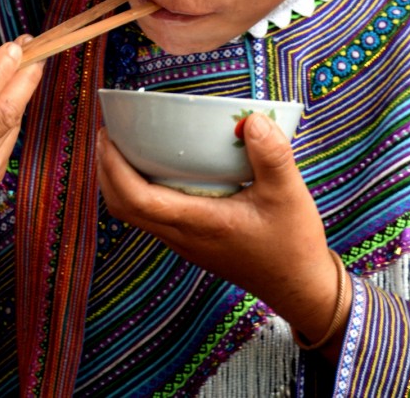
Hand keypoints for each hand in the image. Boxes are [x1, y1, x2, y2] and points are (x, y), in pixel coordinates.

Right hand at [0, 41, 41, 296]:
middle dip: (24, 76)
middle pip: (2, 113)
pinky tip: (5, 97)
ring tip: (25, 65)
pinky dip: (11, 111)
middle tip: (32, 49)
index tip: (14, 46)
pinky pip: (9, 136)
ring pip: (11, 123)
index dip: (0, 70)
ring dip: (23, 90)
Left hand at [97, 112, 350, 358]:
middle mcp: (183, 235)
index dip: (113, 167)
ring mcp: (186, 242)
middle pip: (123, 206)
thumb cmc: (293, 245)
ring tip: (123, 147)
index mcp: (197, 223)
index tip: (107, 134)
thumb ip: (272, 156)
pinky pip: (152, 216)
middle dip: (107, 170)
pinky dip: (140, 191)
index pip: (136, 199)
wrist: (302, 290)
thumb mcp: (289, 194)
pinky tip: (157, 169)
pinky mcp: (194, 242)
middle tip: (108, 134)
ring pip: (134, 215)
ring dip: (119, 182)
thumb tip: (251, 119)